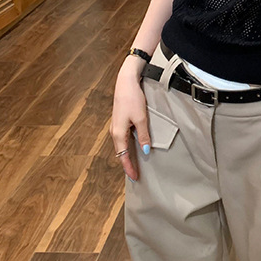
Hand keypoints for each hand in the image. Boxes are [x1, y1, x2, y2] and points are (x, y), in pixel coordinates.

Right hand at [110, 67, 151, 181]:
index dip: (129, 168)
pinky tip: (134, 147)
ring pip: (121, 146)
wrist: (126, 82)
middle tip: (136, 175)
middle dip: (127, 164)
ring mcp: (116, 126)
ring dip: (127, 156)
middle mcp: (114, 132)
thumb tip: (145, 151)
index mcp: (118, 133)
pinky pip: (123, 139)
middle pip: (121, 153)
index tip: (135, 177)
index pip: (123, 156)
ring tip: (135, 164)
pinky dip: (127, 147)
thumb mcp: (141, 118)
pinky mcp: (119, 121)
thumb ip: (143, 136)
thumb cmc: (132, 99)